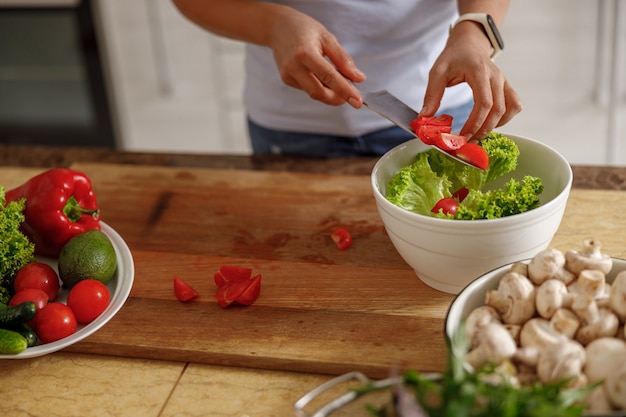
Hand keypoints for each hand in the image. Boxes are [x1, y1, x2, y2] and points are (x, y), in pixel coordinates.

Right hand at [267, 7, 365, 107]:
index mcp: (305, 53)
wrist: (277, 27)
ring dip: (330, 92)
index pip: (329, 77)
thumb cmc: (303, 29)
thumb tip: (358, 79)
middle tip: (352, 95)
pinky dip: (319, 86)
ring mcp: (288, 75)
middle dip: (337, 98)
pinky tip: (322, 75)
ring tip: (339, 79)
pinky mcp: (286, 80)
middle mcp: (294, 67)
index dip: (345, 91)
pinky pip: (307, 88)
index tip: (358, 102)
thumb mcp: (327, 38)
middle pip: (318, 92)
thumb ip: (343, 60)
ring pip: (313, 93)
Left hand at [419, 22, 521, 140]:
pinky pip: (514, 105)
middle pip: (498, 110)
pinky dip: (505, 118)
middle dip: (483, 130)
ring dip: (495, 126)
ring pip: (510, 109)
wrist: (469, 43)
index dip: (474, 123)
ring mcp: (504, 81)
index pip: (484, 103)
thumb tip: (424, 118)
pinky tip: (490, 124)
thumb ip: (432, 95)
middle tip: (467, 142)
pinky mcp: (507, 87)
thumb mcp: (437, 72)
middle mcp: (496, 77)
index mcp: (480, 71)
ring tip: (477, 135)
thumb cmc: (454, 56)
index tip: (462, 137)